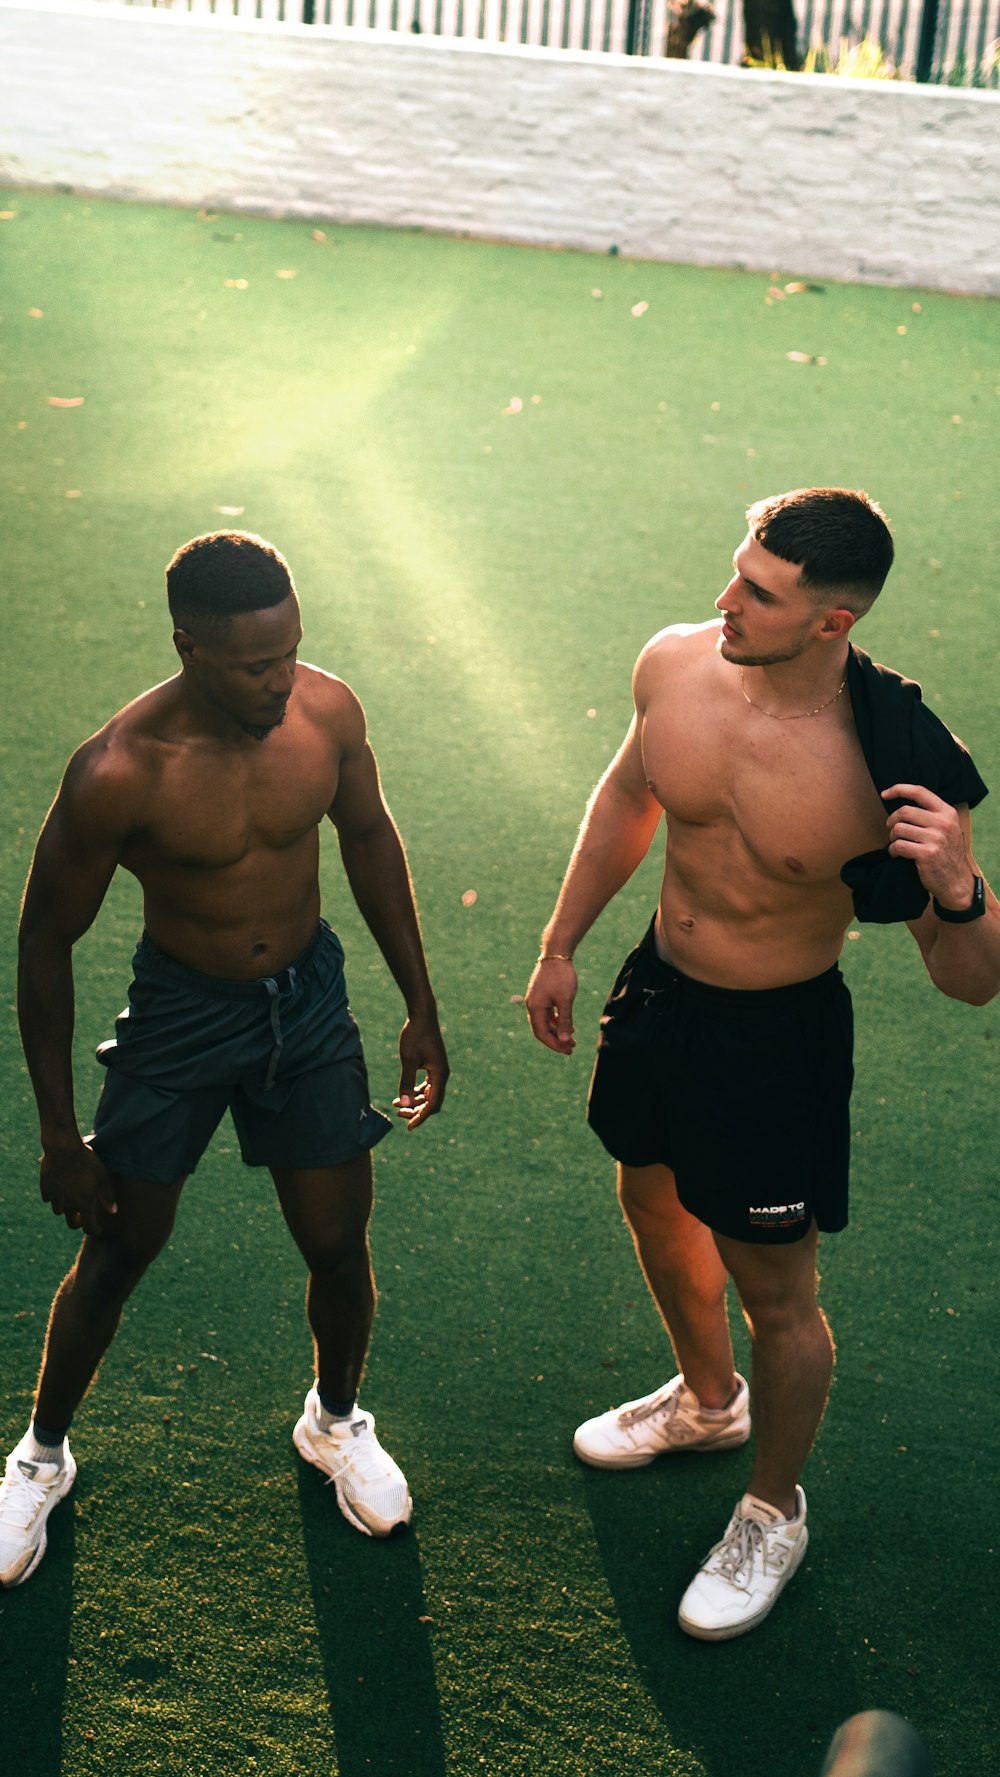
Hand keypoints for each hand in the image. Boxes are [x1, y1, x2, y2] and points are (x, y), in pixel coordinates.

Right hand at [39, 1140, 116, 1235]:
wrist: (64, 1148)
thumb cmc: (88, 1161)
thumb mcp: (103, 1178)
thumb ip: (107, 1196)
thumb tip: (113, 1211)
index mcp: (84, 1204)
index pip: (88, 1228)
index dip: (95, 1230)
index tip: (98, 1228)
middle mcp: (68, 1205)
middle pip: (72, 1224)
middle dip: (79, 1222)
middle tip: (83, 1216)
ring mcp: (55, 1198)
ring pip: (59, 1212)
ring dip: (66, 1210)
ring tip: (72, 1201)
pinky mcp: (45, 1189)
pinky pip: (49, 1199)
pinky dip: (55, 1198)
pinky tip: (60, 1190)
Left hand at [394, 1015, 449, 1128]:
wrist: (423, 1015)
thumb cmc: (415, 1035)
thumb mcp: (408, 1059)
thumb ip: (406, 1082)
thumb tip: (403, 1104)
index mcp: (439, 1075)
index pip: (432, 1104)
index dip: (421, 1117)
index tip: (408, 1127)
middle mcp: (442, 1075)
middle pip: (432, 1102)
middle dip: (416, 1111)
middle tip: (398, 1115)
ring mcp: (438, 1071)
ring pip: (428, 1095)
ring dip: (414, 1102)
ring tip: (396, 1106)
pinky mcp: (433, 1066)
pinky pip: (426, 1086)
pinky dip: (415, 1092)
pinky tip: (402, 1094)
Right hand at [524, 957, 577, 1054]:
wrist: (556, 953)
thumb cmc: (561, 976)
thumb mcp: (566, 1000)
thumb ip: (565, 1021)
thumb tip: (565, 1040)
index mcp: (535, 1008)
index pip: (542, 1033)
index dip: (554, 1044)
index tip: (568, 1050)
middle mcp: (532, 1005)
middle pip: (542, 1029)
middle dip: (557, 1040)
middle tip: (571, 1048)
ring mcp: (536, 999)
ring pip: (545, 1021)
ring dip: (557, 1030)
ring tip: (572, 1038)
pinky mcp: (541, 994)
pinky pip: (547, 1012)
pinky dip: (556, 1020)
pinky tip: (567, 1023)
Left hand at [882, 784, 974, 907]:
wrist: (955, 881)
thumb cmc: (945, 853)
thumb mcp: (946, 828)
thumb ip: (930, 815)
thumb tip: (901, 805)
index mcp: (947, 812)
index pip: (920, 792)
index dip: (899, 789)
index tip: (885, 794)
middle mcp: (943, 823)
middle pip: (904, 811)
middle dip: (892, 821)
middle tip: (892, 830)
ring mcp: (936, 838)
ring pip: (899, 829)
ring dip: (892, 837)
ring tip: (897, 844)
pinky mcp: (927, 854)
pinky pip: (898, 845)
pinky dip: (892, 850)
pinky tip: (897, 855)